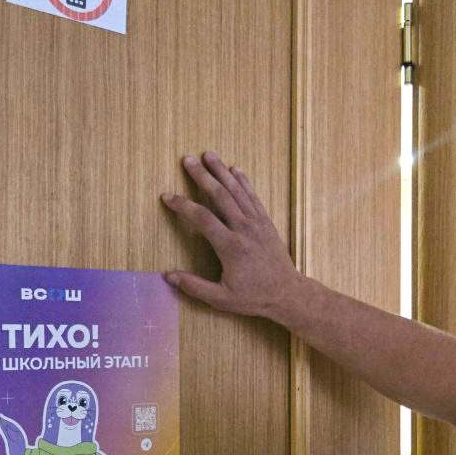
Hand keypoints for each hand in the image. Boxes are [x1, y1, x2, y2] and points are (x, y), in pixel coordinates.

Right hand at [161, 152, 301, 319]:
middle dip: (202, 176)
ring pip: (237, 191)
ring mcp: (257, 223)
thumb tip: (168, 276)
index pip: (202, 218)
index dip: (183, 205)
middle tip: (188, 159)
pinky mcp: (266, 222)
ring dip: (221, 171)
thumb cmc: (254, 297)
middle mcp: (244, 229)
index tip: (167, 197)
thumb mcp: (221, 299)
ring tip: (208, 155)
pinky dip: (243, 181)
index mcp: (230, 246)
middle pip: (220, 195)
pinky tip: (234, 169)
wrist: (287, 293)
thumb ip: (194, 287)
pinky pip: (253, 196)